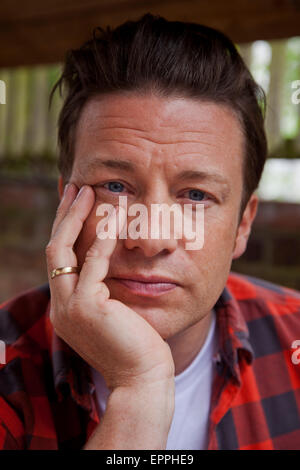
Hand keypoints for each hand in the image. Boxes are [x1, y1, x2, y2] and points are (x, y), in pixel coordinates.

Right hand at [45, 183, 174, 390]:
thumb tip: (114, 262)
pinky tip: (116, 218)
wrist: (144, 379)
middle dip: (64, 216)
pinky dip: (103, 238)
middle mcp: (61, 306)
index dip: (66, 229)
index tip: (76, 204)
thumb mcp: (116, 314)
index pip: (60, 260)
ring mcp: (69, 308)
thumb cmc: (138, 347)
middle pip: (54, 250)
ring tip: (89, 191)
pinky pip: (93, 263)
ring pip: (63, 251)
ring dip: (76, 218)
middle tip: (75, 187)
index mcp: (67, 307)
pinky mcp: (87, 308)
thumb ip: (106, 290)